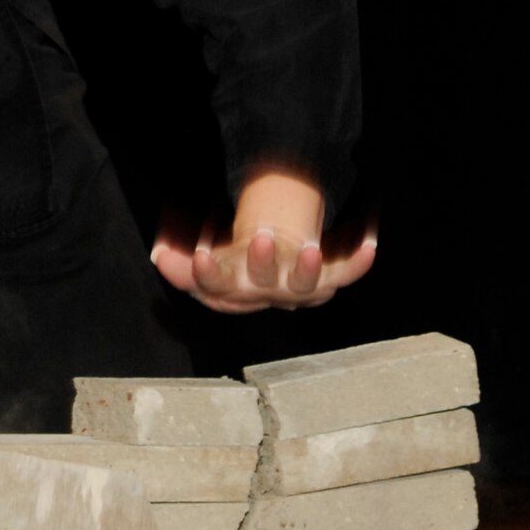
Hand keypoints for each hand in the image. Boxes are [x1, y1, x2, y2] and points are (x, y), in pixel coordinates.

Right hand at [150, 168, 376, 314]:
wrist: (276, 282)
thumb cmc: (235, 268)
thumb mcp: (205, 264)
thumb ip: (178, 260)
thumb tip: (159, 252)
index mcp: (234, 289)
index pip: (216, 286)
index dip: (209, 273)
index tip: (200, 256)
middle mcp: (269, 292)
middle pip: (264, 281)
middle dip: (263, 261)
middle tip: (261, 238)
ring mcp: (303, 288)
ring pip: (309, 282)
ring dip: (310, 267)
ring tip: (311, 247)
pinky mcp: (331, 279)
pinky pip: (349, 271)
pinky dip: (360, 258)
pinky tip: (369, 237)